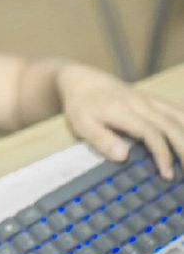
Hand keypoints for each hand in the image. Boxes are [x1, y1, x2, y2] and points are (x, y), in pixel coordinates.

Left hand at [55, 65, 183, 174]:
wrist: (80, 79)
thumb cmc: (80, 104)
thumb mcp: (81, 124)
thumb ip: (102, 139)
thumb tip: (123, 156)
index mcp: (124, 110)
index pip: (151, 133)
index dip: (162, 154)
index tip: (167, 174)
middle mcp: (140, 103)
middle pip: (170, 124)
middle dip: (183, 148)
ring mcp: (147, 99)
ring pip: (176, 114)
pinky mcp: (150, 99)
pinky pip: (173, 107)